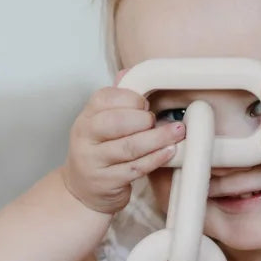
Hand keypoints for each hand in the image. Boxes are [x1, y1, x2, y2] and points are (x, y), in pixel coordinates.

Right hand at [60, 83, 185, 214]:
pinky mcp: (105, 182)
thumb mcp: (103, 123)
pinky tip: (169, 152)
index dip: (131, 99)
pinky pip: (135, 168)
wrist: (82, 188)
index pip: (106, 98)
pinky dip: (155, 159)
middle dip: (144, 120)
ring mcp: (93, 161)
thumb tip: (130, 71)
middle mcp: (85, 136)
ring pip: (128, 147)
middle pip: (117, 122)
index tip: (146, 105)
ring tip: (177, 133)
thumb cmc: (100, 151)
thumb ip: (118, 100)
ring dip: (157, 139)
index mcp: (86, 116)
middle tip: (159, 121)